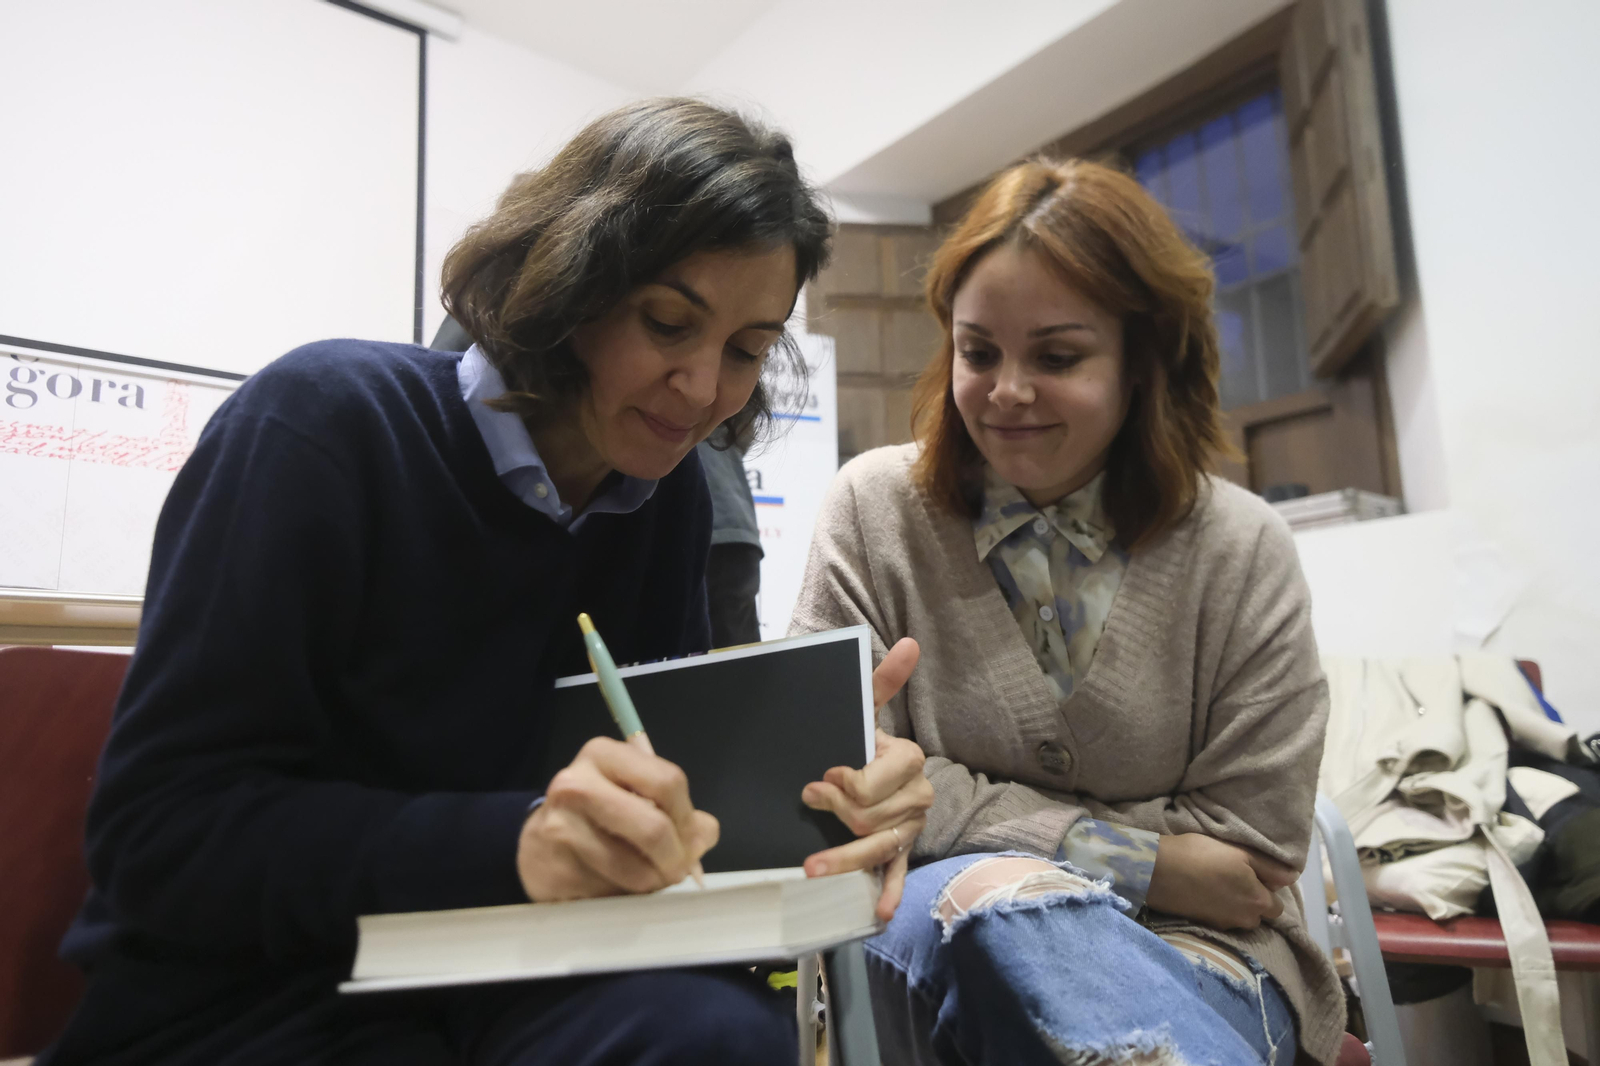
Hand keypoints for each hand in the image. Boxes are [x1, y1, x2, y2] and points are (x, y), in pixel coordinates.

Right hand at [517, 737, 718, 901]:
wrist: (536, 846)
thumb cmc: (596, 816)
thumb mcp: (634, 797)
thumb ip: (676, 811)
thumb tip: (703, 835)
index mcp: (605, 755)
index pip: (667, 782)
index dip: (688, 818)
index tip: (692, 839)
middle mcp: (577, 783)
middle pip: (654, 827)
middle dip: (676, 857)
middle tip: (677, 870)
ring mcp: (561, 826)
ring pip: (635, 867)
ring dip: (653, 881)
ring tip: (648, 878)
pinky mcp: (555, 868)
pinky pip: (611, 891)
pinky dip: (626, 896)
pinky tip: (617, 885)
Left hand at [801, 638, 931, 922]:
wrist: (869, 762)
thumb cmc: (861, 736)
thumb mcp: (865, 708)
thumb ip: (882, 680)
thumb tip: (910, 644)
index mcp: (909, 759)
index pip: (876, 783)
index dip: (846, 785)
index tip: (819, 780)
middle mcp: (916, 795)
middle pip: (871, 819)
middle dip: (836, 813)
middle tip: (809, 801)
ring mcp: (911, 826)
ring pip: (878, 849)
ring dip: (845, 860)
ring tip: (810, 867)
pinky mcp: (901, 850)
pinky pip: (897, 873)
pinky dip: (889, 893)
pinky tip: (879, 912)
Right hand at [1145, 833, 1298, 929]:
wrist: (1158, 870)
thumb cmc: (1201, 854)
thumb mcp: (1239, 852)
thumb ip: (1269, 867)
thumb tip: (1292, 878)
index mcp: (1258, 901)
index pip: (1277, 905)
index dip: (1267, 889)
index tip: (1252, 873)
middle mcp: (1245, 919)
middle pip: (1258, 915)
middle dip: (1253, 901)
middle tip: (1235, 878)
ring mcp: (1223, 924)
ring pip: (1239, 918)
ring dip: (1235, 906)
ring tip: (1218, 885)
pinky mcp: (1204, 924)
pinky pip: (1221, 919)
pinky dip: (1217, 908)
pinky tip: (1204, 892)